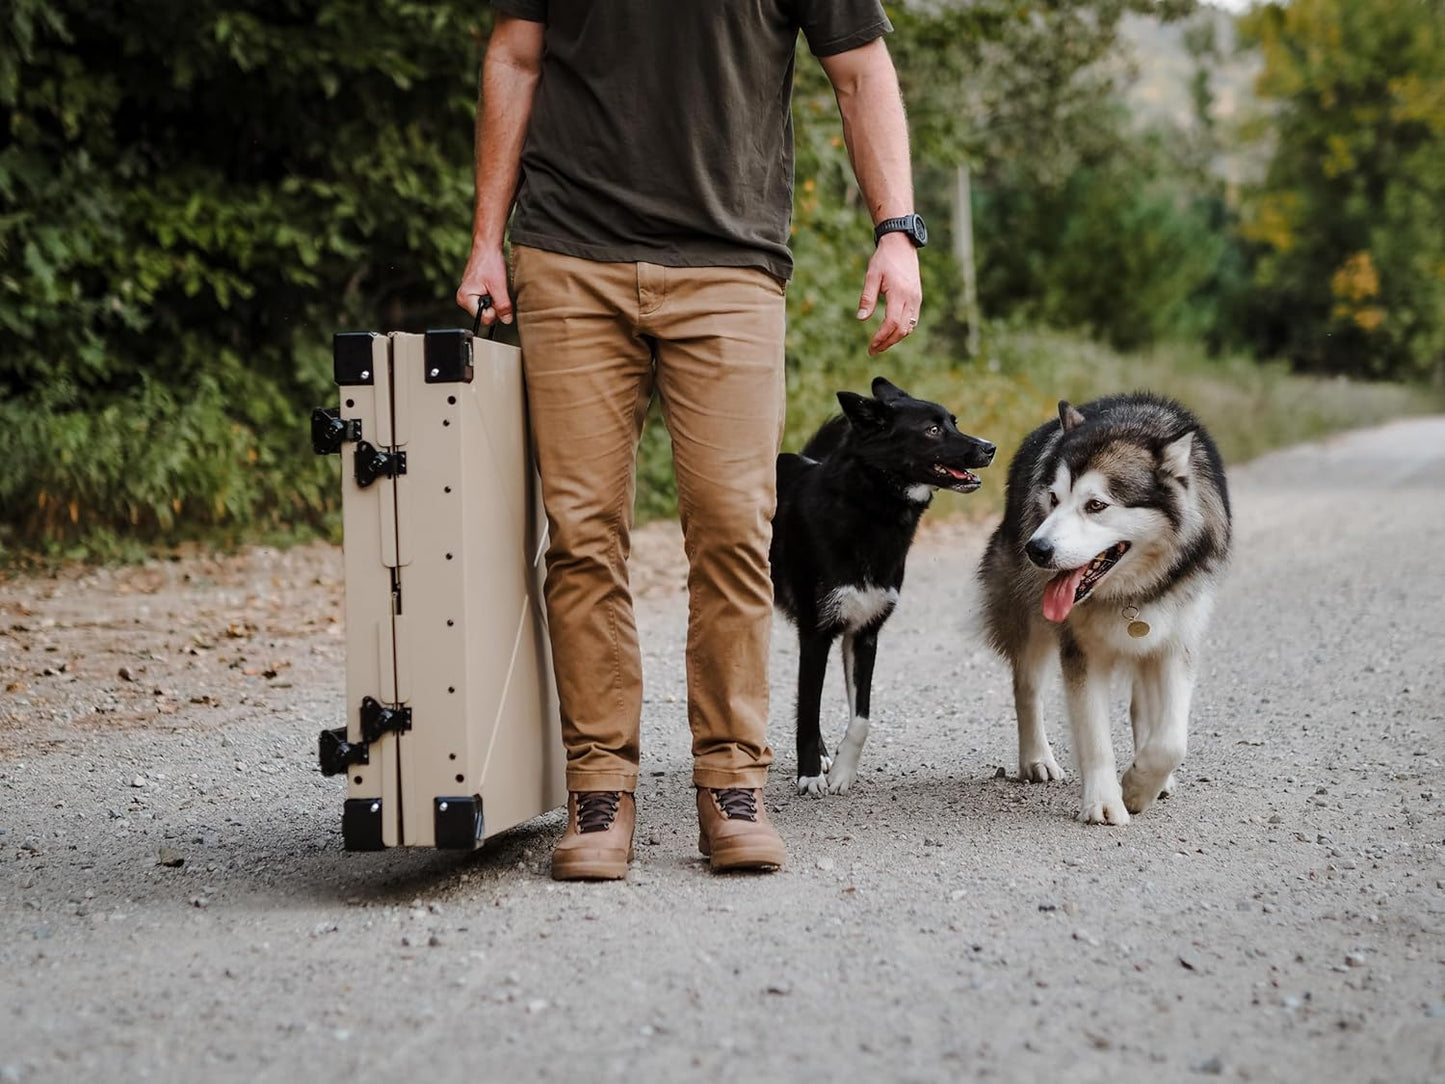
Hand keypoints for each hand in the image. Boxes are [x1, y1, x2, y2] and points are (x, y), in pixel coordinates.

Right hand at [455, 244, 512, 325]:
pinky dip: (492, 296)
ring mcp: (468, 296)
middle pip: (485, 315)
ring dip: (494, 300)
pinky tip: (491, 285)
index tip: (497, 297)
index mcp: (465, 299)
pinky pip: (487, 302)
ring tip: (493, 285)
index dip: (496, 311)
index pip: (485, 319)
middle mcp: (464, 299)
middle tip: (495, 289)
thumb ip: (503, 306)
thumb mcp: (499, 286)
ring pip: (487, 309)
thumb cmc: (490, 262)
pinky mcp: (473, 292)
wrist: (487, 247)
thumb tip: (506, 320)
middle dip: (495, 306)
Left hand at [857, 233, 921, 354]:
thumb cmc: (884, 259)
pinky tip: (891, 333)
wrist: (901, 244)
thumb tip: (861, 319)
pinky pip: (912, 320)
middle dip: (887, 343)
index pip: (891, 323)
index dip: (881, 337)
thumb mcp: (871, 276)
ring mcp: (916, 299)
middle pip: (902, 330)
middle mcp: (911, 298)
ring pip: (909, 327)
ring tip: (880, 345)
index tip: (870, 346)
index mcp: (899, 293)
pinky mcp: (917, 298)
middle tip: (873, 351)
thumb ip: (867, 298)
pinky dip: (902, 330)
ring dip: (895, 339)